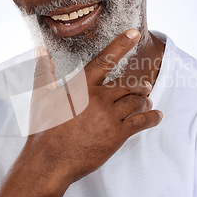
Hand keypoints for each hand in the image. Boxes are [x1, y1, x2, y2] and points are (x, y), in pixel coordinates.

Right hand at [26, 28, 162, 185]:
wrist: (49, 162)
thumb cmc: (43, 130)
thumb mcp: (40, 98)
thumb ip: (43, 72)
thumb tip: (40, 51)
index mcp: (81, 86)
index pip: (105, 59)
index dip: (121, 45)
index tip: (135, 33)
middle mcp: (98, 98)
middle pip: (128, 84)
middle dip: (139, 85)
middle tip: (145, 87)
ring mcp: (109, 116)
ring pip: (136, 101)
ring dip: (145, 101)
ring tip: (148, 102)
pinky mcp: (117, 135)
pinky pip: (141, 121)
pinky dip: (152, 117)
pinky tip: (157, 116)